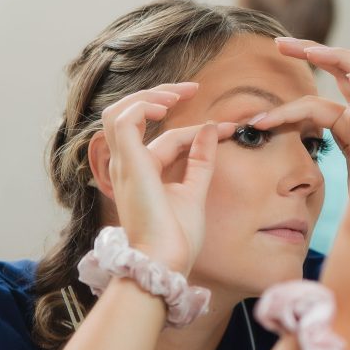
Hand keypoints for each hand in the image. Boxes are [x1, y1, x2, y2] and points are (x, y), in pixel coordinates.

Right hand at [93, 83, 235, 273]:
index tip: (230, 127)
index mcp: (142, 175)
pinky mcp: (128, 163)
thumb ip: (201, 162)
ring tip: (176, 95)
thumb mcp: (195, 192)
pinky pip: (123, 120)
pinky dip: (142, 106)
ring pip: (119, 112)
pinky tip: (167, 107)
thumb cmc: (177, 238)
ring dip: (147, 96)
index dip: (196, 130)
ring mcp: (124, 164)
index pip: (166, 140)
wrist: (167, 260)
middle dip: (160, 96)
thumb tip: (212, 130)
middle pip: (131, 116)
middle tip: (192, 88)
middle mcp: (127, 167)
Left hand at [252, 38, 349, 172]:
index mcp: (349, 106)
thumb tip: (258, 120)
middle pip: (340, 63)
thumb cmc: (341, 173)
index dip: (301, 63)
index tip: (276, 51)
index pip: (324, 75)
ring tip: (312, 53)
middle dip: (311, 49)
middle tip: (281, 44)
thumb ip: (297, 124)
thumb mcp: (313, 142)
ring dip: (338, 57)